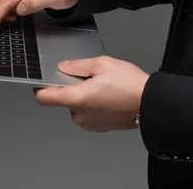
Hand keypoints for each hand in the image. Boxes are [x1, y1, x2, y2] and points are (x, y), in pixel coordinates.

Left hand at [34, 56, 149, 131]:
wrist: (151, 103)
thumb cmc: (130, 85)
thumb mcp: (102, 64)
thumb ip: (77, 65)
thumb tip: (63, 67)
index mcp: (76, 99)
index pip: (44, 98)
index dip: (41, 87)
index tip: (45, 79)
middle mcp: (80, 115)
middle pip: (63, 100)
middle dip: (71, 87)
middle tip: (88, 77)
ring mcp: (90, 124)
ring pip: (77, 107)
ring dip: (83, 96)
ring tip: (103, 86)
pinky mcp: (100, 127)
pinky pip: (88, 113)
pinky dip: (93, 104)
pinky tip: (108, 95)